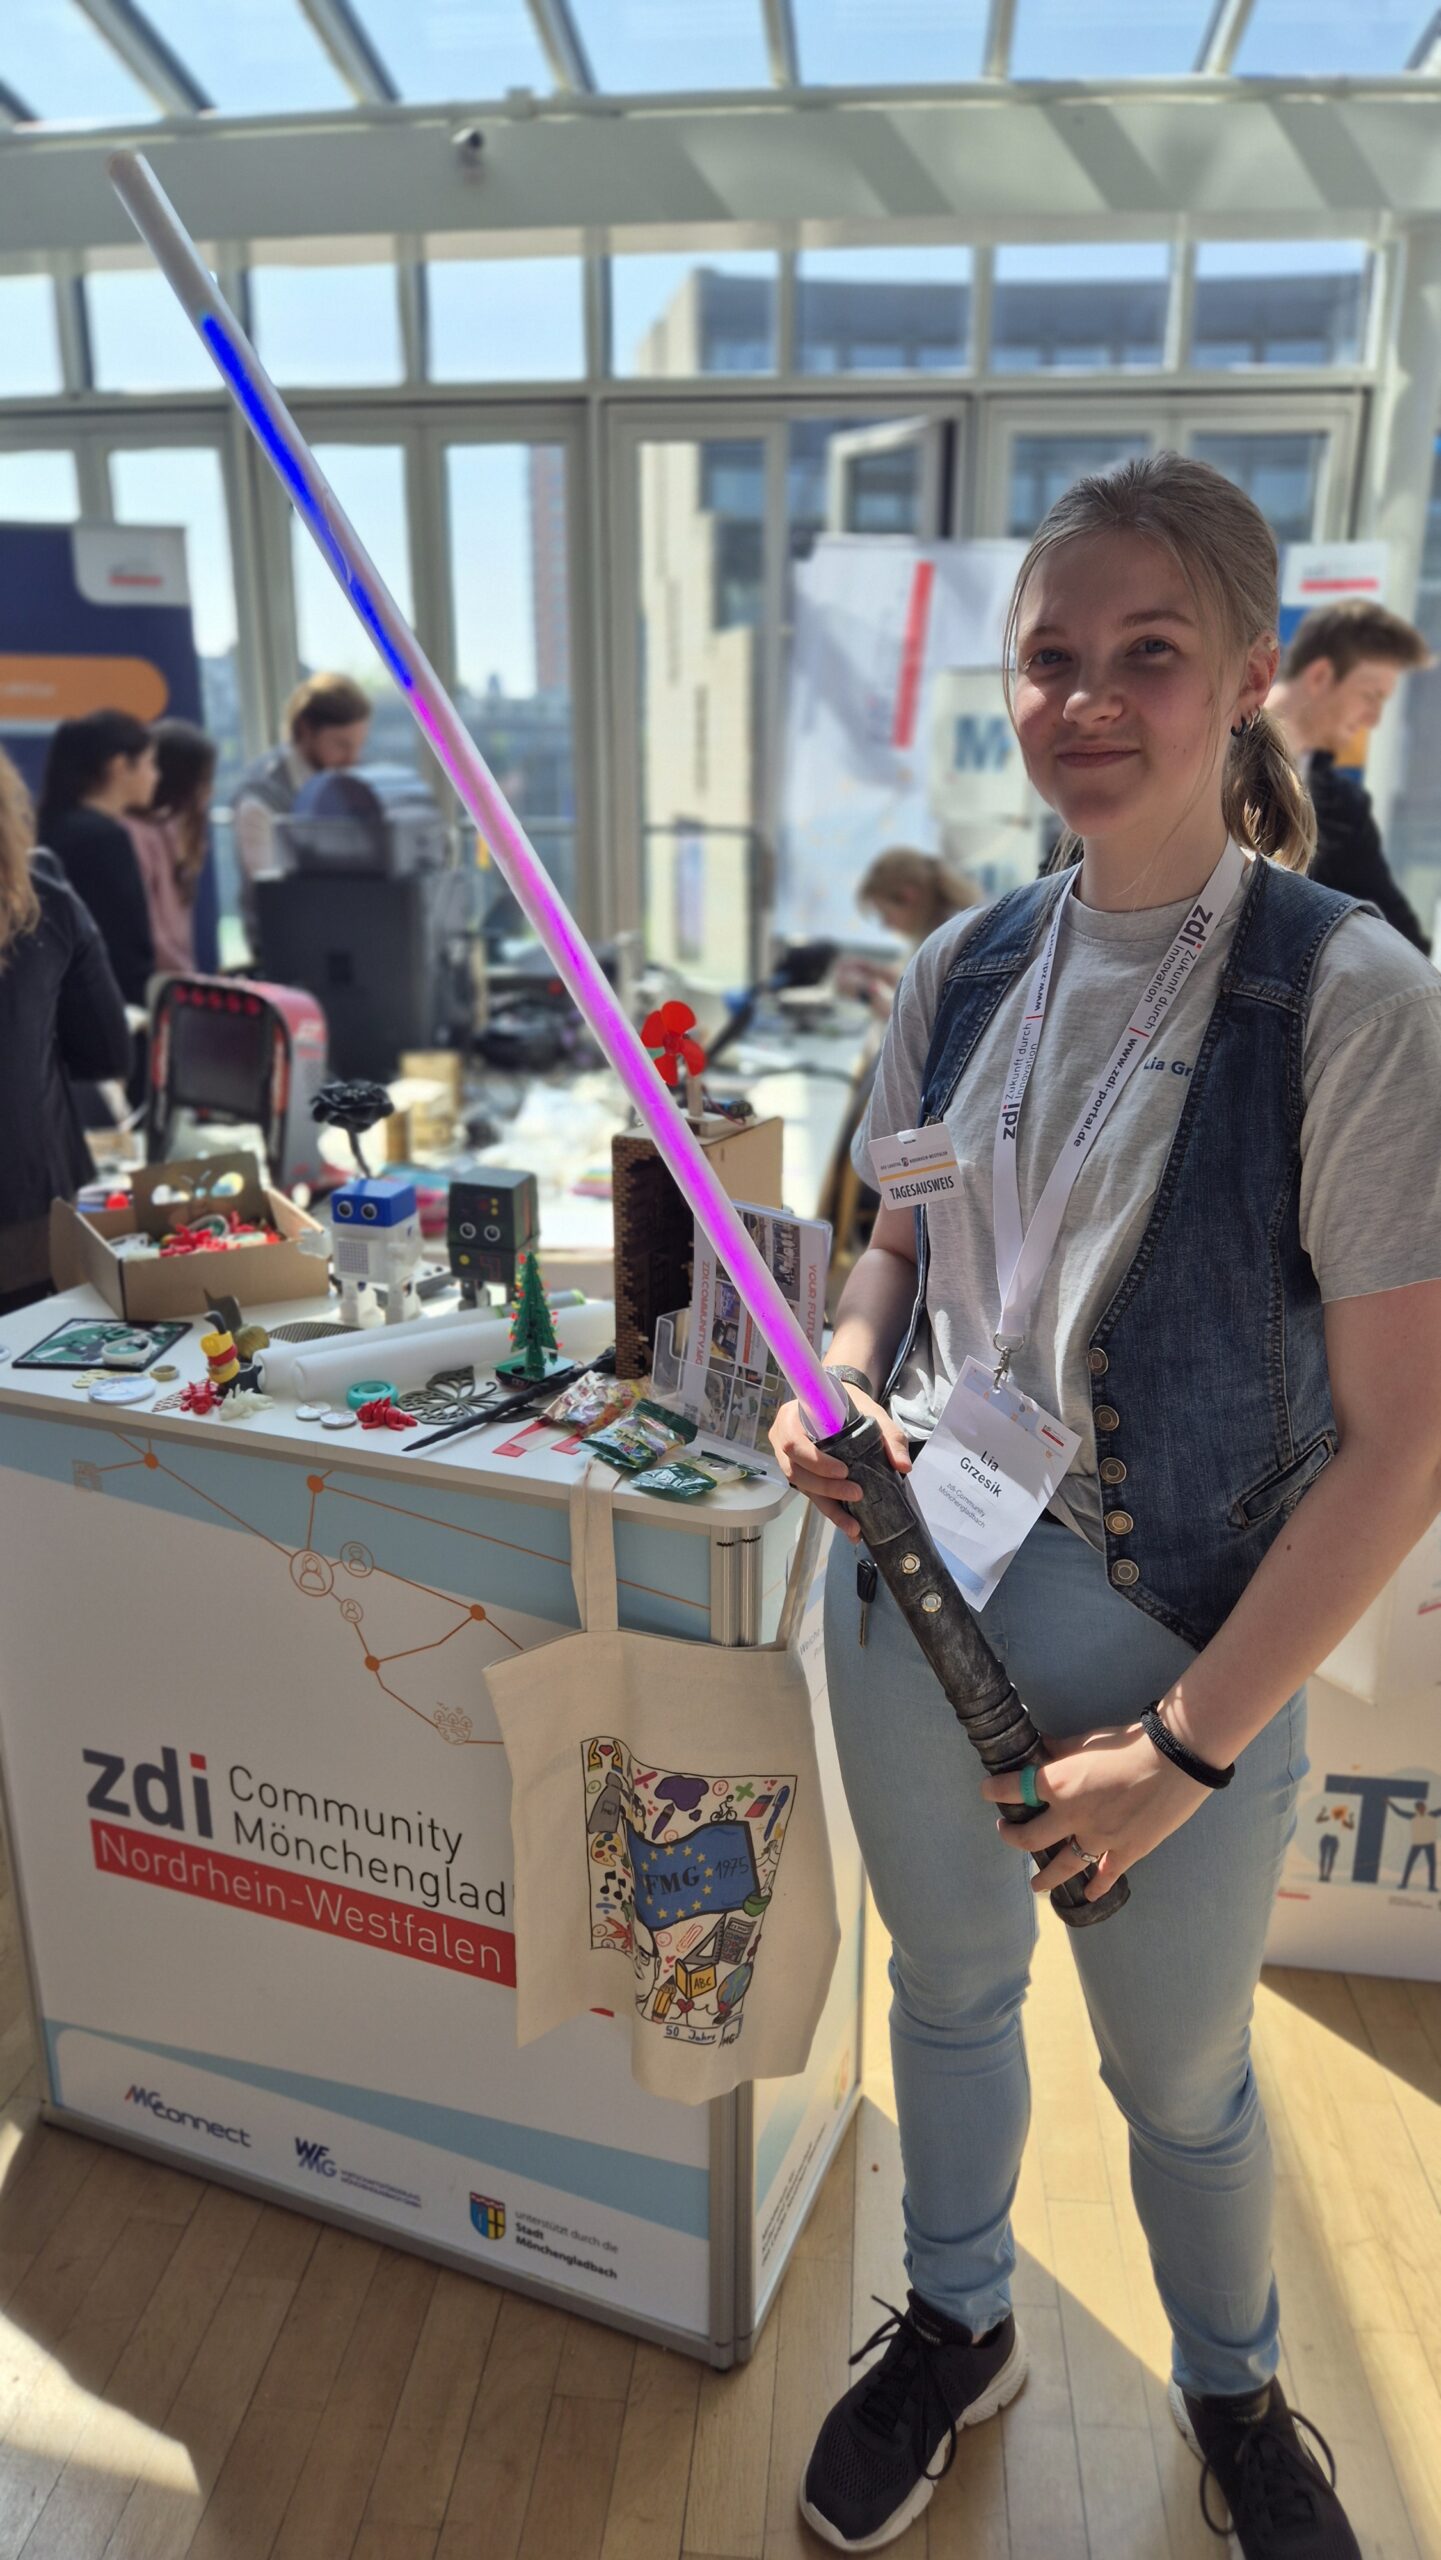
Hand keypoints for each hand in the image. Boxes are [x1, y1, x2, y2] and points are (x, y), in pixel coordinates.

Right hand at [769, 1388, 909, 1540]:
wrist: (840, 1406)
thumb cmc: (851, 1405)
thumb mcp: (872, 1413)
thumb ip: (889, 1436)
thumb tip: (902, 1466)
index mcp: (793, 1416)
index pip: (793, 1442)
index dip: (815, 1461)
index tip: (844, 1471)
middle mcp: (783, 1439)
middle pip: (797, 1471)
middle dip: (827, 1488)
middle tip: (856, 1494)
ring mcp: (789, 1460)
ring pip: (804, 1488)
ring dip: (830, 1508)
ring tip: (854, 1525)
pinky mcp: (802, 1476)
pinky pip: (813, 1496)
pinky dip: (832, 1512)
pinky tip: (851, 1527)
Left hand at [978, 1721, 1209, 1902]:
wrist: (1175, 1758)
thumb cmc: (1128, 1741)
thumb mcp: (1087, 1739)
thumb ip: (1060, 1750)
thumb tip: (1042, 1750)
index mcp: (1058, 1784)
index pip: (1012, 1789)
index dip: (995, 1790)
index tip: (987, 1791)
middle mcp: (1072, 1816)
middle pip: (1030, 1837)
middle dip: (1012, 1836)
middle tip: (1006, 1831)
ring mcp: (1099, 1838)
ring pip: (1063, 1866)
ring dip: (1045, 1876)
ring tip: (1035, 1884)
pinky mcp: (1127, 1850)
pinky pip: (1106, 1874)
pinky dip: (1096, 1886)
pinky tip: (1087, 1894)